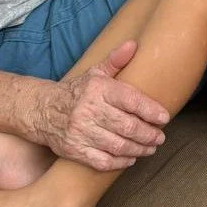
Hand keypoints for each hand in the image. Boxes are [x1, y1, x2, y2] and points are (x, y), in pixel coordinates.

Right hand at [35, 40, 170, 170]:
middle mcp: (90, 111)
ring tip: (151, 148)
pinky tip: (131, 159)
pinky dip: (119, 162)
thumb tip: (134, 44)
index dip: (150, 110)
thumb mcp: (95, 73)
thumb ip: (116, 60)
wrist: (42, 111)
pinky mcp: (75, 150)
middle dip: (148, 134)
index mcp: (98, 90)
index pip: (130, 100)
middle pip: (127, 126)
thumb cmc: (77, 91)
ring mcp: (81, 132)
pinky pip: (102, 161)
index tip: (164, 117)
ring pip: (117, 145)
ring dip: (138, 149)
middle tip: (160, 137)